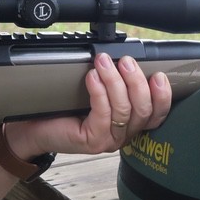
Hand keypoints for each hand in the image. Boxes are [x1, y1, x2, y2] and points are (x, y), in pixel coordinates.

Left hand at [6, 54, 170, 157]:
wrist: (36, 128)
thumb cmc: (66, 108)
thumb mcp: (98, 93)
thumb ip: (116, 83)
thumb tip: (125, 57)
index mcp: (131, 124)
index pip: (157, 114)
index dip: (163, 96)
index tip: (159, 75)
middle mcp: (124, 135)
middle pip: (143, 110)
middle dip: (137, 82)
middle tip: (125, 61)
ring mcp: (109, 141)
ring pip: (124, 111)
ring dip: (115, 82)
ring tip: (103, 63)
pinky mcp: (92, 141)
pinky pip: (103, 114)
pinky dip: (99, 92)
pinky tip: (92, 77)